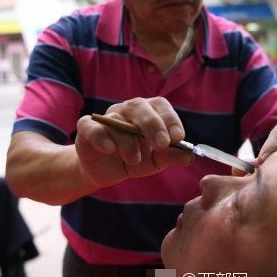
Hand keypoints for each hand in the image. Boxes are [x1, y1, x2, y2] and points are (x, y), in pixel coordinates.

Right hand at [74, 97, 193, 188]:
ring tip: (134, 159)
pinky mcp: (87, 129)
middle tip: (162, 144)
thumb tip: (189, 155)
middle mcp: (127, 110)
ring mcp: (106, 118)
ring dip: (128, 141)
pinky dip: (101, 137)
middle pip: (139, 106)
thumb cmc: (134, 159)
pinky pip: (92, 127)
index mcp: (148, 112)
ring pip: (117, 121)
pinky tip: (110, 149)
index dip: (170, 119)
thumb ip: (171, 156)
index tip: (178, 137)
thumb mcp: (155, 161)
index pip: (160, 105)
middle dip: (153, 125)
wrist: (106, 171)